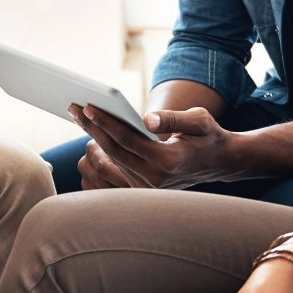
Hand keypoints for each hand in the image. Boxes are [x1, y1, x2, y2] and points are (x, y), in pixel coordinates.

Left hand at [71, 103, 238, 188]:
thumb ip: (173, 118)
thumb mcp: (199, 121)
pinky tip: (92, 131)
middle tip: (72, 107)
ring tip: (78, 116)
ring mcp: (147, 186)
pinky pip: (116, 167)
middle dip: (91, 127)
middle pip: (113, 150)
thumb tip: (146, 118)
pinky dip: (102, 149)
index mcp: (167, 162)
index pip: (126, 139)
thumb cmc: (208, 136)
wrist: (219, 162)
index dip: (105, 122)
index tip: (87, 106)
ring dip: (93, 138)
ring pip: (111, 160)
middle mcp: (154, 179)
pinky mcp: (143, 187)